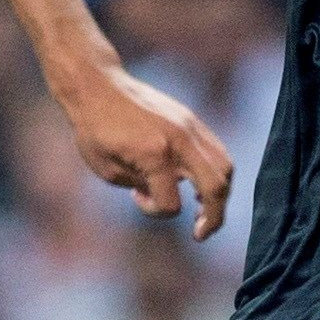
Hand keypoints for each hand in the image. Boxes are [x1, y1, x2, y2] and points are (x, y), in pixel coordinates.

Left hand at [60, 63, 234, 238]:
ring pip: (225, 168)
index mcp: (154, 156)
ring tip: (204, 208)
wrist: (98, 86)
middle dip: (214, 218)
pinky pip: (217, 151)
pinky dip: (215, 172)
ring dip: (219, 194)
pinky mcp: (192, 120)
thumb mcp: (108, 171)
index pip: (171, 205)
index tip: (135, 197)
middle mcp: (179, 142)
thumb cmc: (95, 131)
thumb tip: (167, 192)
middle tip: (201, 233)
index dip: (154, 212)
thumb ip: (142, 188)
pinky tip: (200, 182)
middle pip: (216, 187)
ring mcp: (190, 128)